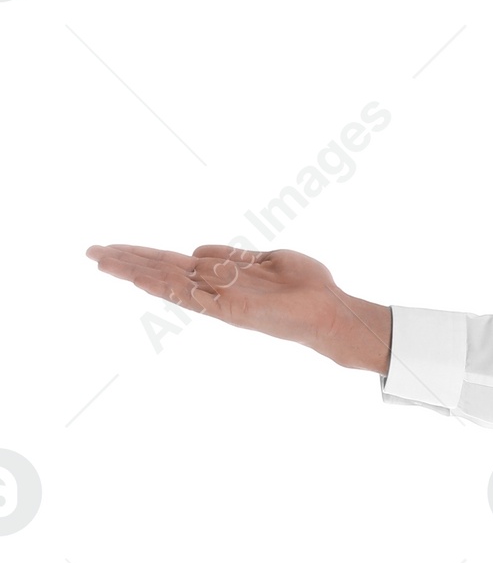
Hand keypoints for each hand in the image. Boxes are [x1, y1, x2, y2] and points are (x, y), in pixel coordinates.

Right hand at [85, 243, 392, 374]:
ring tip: (103, 261)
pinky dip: (168, 287)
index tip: (113, 249)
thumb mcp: (267, 259)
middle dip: (126, 262)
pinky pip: (194, 297)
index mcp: (221, 279)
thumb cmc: (307, 287)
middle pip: (161, 272)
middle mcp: (215, 292)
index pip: (172, 264)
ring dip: (135, 270)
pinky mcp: (233, 311)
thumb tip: (198, 252)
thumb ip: (233, 256)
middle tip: (91, 252)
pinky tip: (142, 278)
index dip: (142, 256)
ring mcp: (221, 301)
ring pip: (169, 282)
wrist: (332, 314)